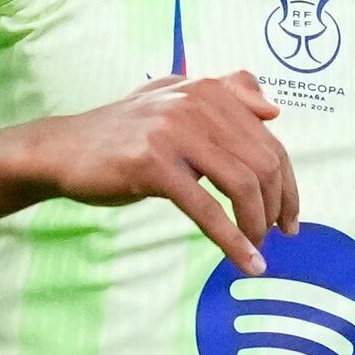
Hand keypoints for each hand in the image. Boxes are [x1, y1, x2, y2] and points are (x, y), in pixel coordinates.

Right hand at [23, 75, 298, 269]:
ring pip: (242, 185)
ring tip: (256, 249)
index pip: (270, 143)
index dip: (288, 185)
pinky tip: (247, 263)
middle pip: (264, 165)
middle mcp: (196, 104)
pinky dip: (232, 241)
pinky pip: (207, 209)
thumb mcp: (174, 101)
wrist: (63, 149)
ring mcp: (174, 132)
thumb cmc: (123, 134)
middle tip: (272, 237)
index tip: (290, 218)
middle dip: (276, 208)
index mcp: (208, 91)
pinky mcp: (153, 164)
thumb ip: (224, 95)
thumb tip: (274, 108)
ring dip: (256, 226)